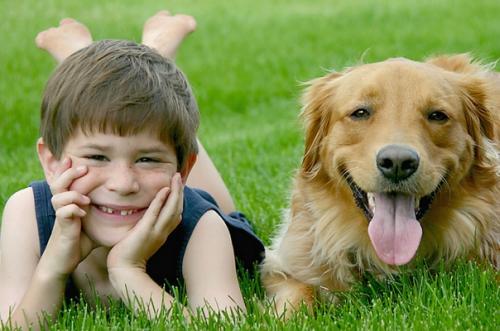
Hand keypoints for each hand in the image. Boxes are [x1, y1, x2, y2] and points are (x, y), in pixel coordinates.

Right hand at [38, 158, 94, 278]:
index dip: (67, 169)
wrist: (64, 261)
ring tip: (87, 198)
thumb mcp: (94, 224)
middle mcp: (62, 207)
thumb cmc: (80, 241)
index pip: (65, 181)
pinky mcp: (62, 229)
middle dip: (68, 173)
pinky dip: (72, 210)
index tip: (73, 157)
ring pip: (58, 197)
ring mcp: (61, 218)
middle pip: (57, 183)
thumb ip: (104, 214)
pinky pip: (63, 214)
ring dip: (73, 194)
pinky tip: (82, 213)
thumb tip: (126, 207)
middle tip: (84, 167)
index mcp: (69, 203)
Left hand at [107, 173, 182, 272]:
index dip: (178, 200)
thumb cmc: (128, 257)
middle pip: (177, 208)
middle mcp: (163, 232)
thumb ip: (144, 229)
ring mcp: (156, 231)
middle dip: (180, 191)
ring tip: (176, 177)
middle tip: (179, 176)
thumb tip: (142, 220)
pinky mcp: (145, 231)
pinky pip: (155, 213)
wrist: (123, 270)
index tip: (178, 187)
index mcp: (162, 233)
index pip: (176, 214)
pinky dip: (161, 200)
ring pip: (171, 208)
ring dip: (175, 191)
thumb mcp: (140, 240)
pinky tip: (165, 189)